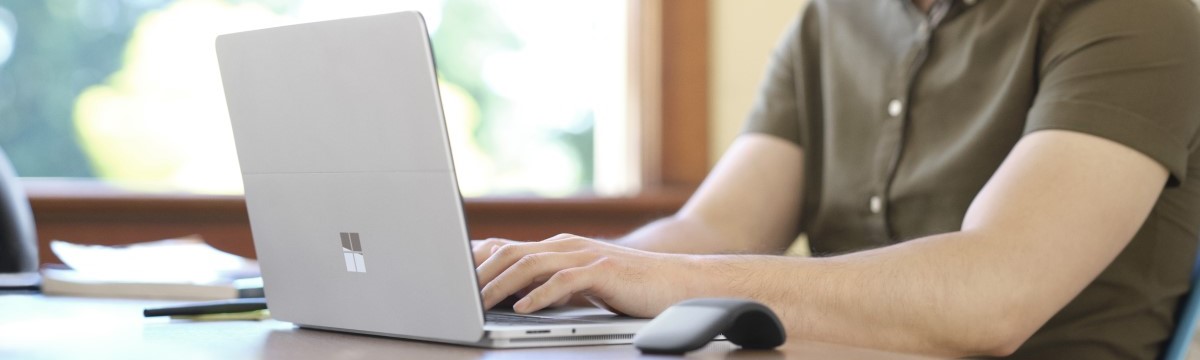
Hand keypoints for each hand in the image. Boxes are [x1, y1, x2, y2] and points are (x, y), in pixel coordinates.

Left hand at [473, 234, 699, 317]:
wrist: (676, 282)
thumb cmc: (628, 286)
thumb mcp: (580, 284)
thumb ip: (549, 285)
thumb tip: (513, 297)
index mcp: (558, 247)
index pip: (508, 247)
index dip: (477, 259)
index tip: (450, 275)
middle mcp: (567, 245)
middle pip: (511, 252)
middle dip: (479, 272)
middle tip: (455, 292)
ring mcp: (585, 255)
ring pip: (531, 264)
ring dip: (502, 285)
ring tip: (480, 303)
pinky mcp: (603, 271)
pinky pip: (564, 281)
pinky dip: (540, 295)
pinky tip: (523, 309)